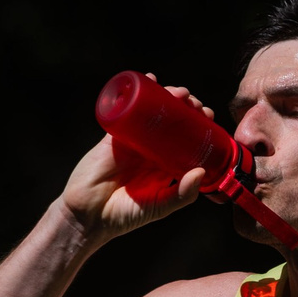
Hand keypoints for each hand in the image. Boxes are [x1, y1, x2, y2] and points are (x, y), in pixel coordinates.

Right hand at [59, 76, 209, 239]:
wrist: (89, 215)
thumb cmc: (125, 215)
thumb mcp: (160, 206)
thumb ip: (182, 194)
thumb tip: (202, 171)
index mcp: (165, 164)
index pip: (187, 138)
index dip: (199, 124)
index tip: (208, 116)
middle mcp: (151, 149)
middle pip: (172, 120)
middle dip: (187, 107)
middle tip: (195, 105)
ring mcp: (132, 139)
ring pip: (152, 110)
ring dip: (167, 96)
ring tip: (179, 93)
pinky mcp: (114, 134)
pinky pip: (126, 108)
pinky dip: (137, 91)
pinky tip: (150, 80)